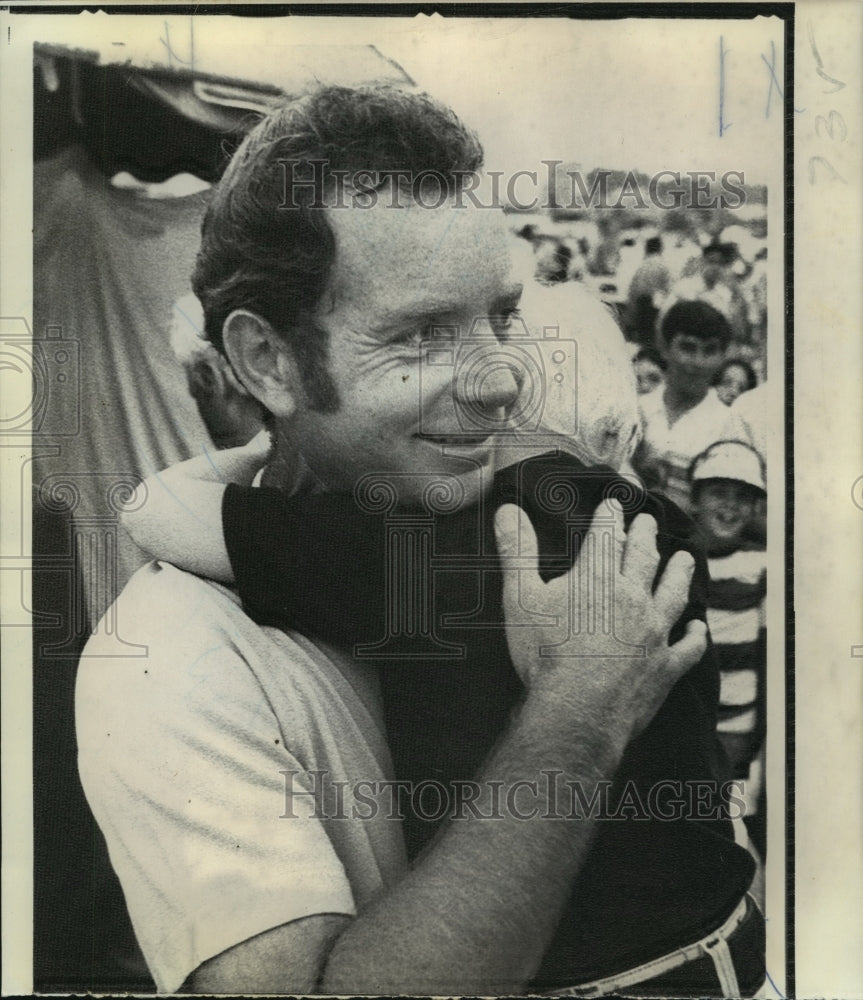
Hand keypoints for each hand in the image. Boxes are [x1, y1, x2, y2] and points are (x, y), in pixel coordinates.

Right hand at [494, 500, 706, 739]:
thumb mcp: (520, 597)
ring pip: (673, 593)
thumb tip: (507, 510)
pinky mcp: (666, 666)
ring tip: (685, 558)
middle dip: (646, 535)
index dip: (610, 515)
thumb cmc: (544, 653)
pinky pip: (687, 647)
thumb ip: (516, 551)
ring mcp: (654, 632)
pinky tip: (698, 628)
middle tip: (649, 520)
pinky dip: (694, 636)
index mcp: (597, 577)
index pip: (607, 535)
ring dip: (679, 573)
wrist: (578, 710)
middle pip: (644, 557)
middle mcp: (632, 597)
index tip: (614, 502)